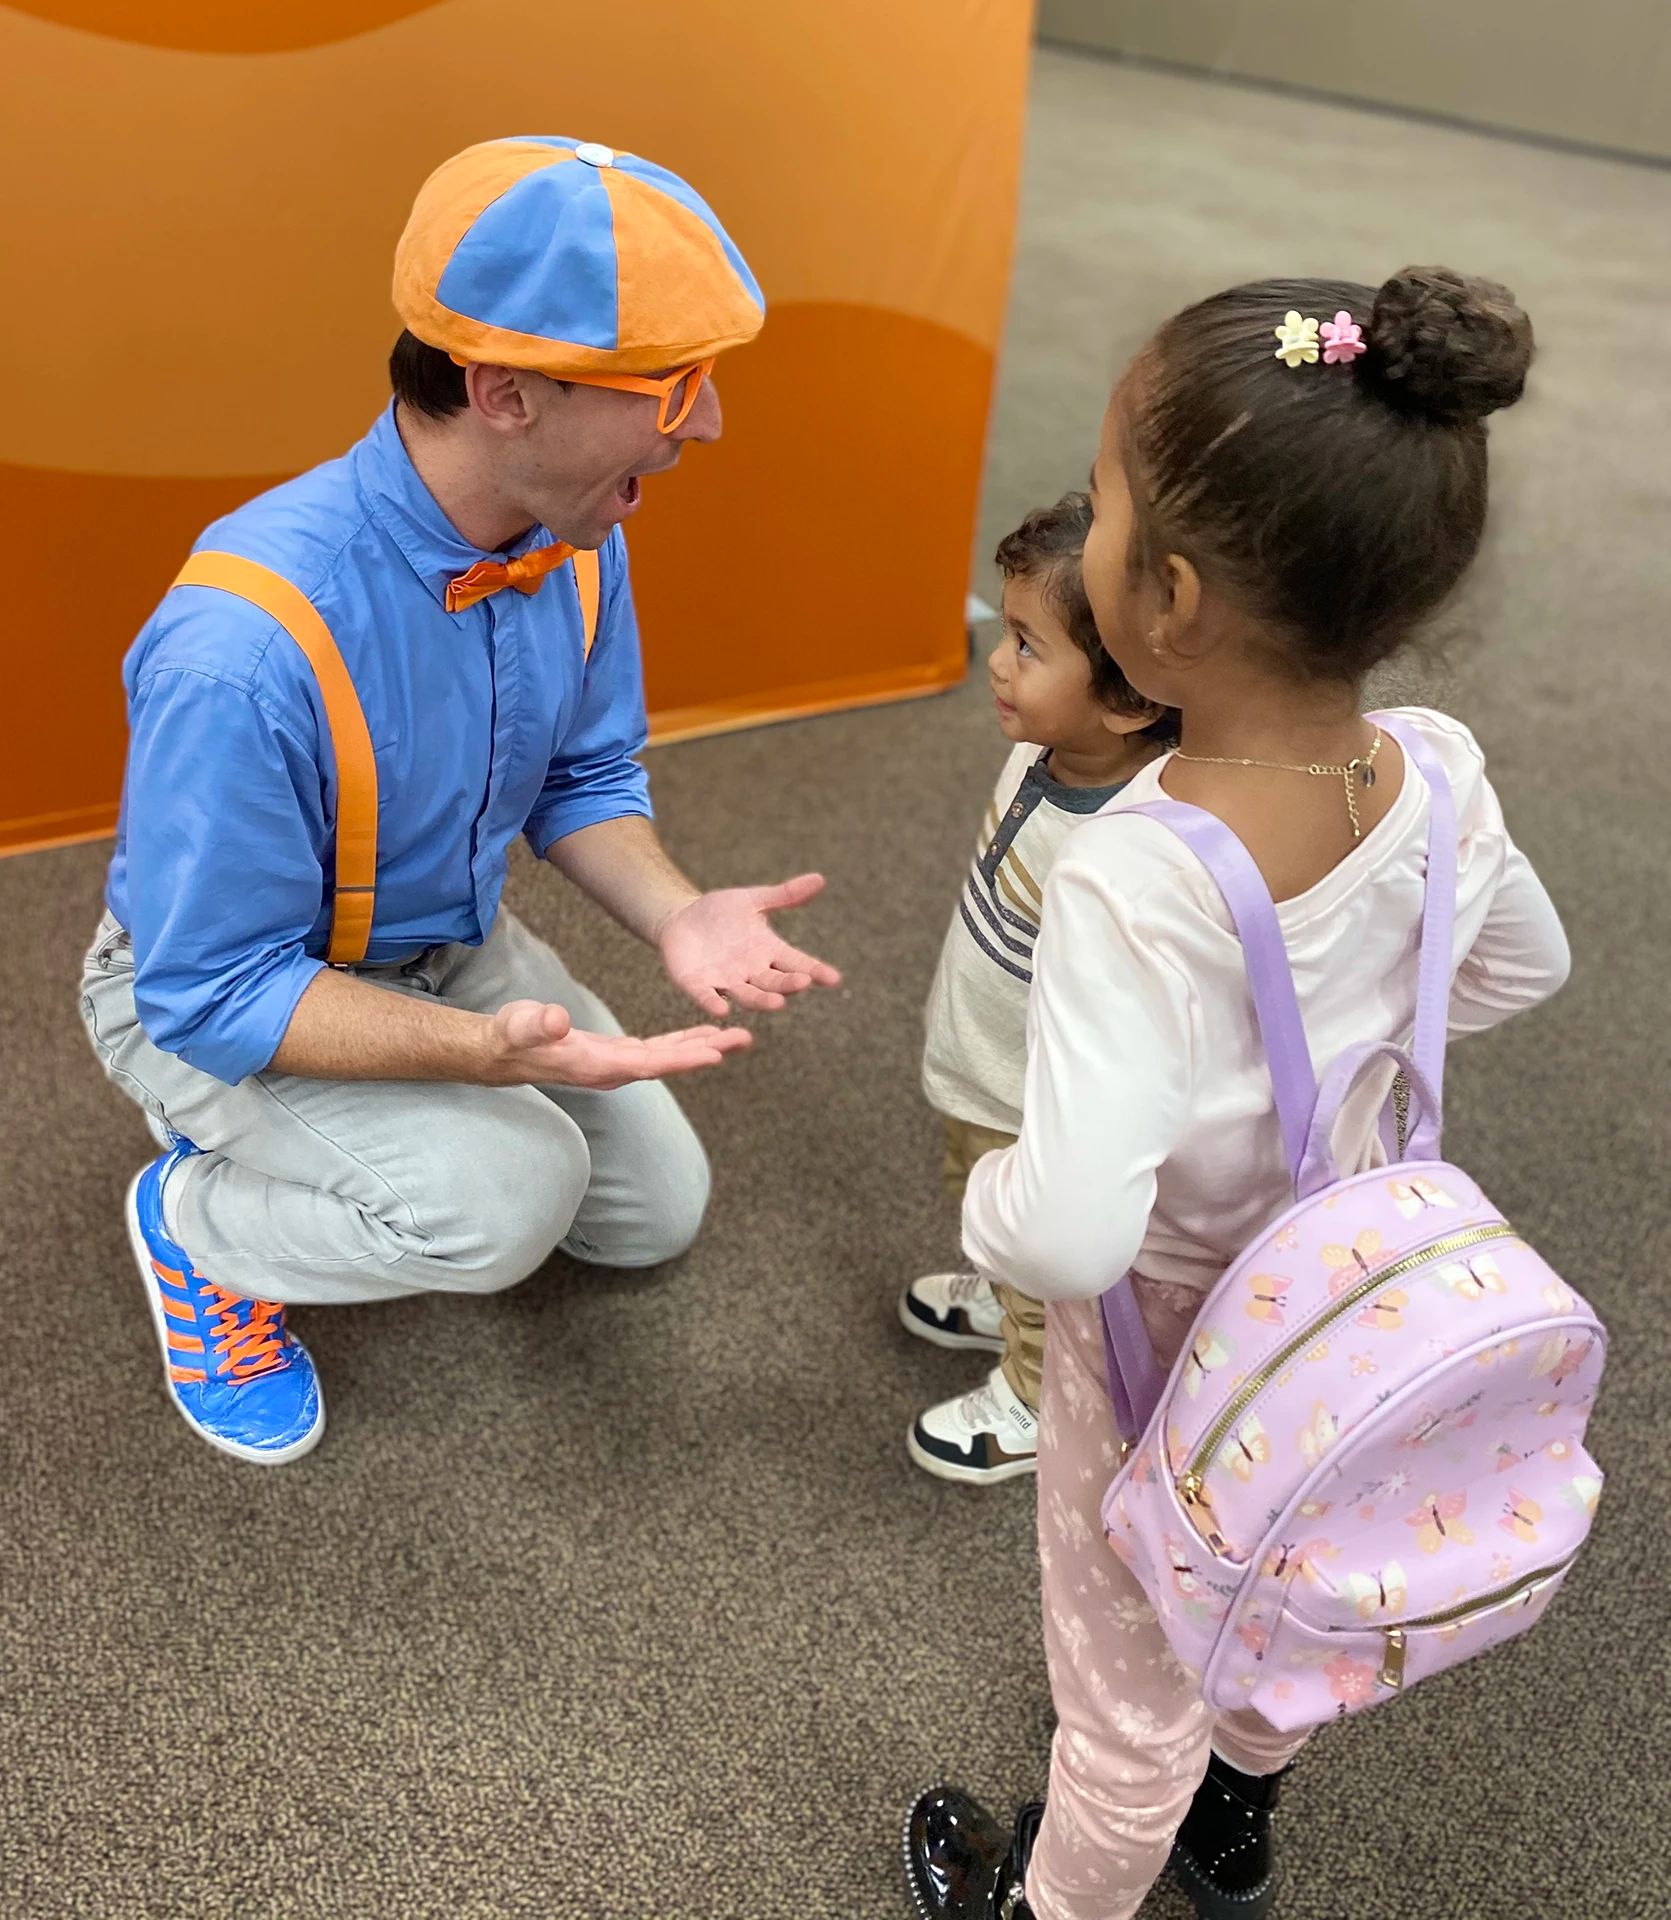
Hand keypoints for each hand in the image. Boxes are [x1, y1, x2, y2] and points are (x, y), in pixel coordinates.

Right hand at [487, 1000, 751, 1089]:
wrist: (500, 1051)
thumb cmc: (509, 1037)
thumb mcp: (519, 1024)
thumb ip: (538, 1024)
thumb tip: (556, 1020)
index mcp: (597, 1064)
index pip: (649, 1063)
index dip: (682, 1057)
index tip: (716, 1053)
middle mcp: (613, 1070)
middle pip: (669, 1062)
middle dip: (707, 1051)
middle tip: (745, 1039)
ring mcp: (616, 1064)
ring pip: (669, 1056)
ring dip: (703, 1047)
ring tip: (738, 1037)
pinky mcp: (616, 1055)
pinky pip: (658, 1051)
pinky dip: (683, 1043)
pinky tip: (704, 1037)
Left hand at [655, 873, 842, 1015]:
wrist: (681, 919)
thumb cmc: (721, 912)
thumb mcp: (753, 900)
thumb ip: (784, 895)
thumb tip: (820, 879)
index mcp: (768, 951)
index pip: (797, 963)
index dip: (816, 971)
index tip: (833, 978)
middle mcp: (752, 972)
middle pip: (775, 982)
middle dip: (789, 984)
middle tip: (803, 983)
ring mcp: (726, 981)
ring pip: (748, 995)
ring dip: (762, 1001)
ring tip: (777, 1003)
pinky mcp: (698, 985)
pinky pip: (707, 997)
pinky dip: (713, 1003)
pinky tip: (721, 1009)